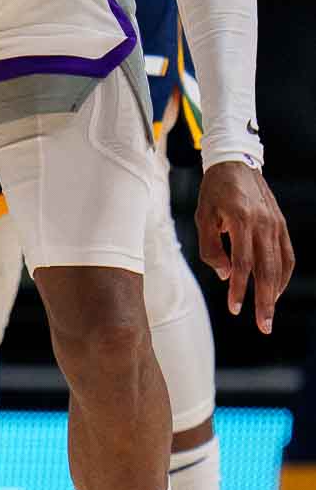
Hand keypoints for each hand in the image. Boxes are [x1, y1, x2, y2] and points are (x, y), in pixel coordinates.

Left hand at [195, 161, 293, 332]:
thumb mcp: (202, 216)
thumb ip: (211, 247)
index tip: (234, 309)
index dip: (239, 289)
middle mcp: (263, 223)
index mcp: (241, 220)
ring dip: (276, 292)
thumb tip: (226, 276)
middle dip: (265, 301)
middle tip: (263, 326)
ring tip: (268, 314)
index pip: (242, 263)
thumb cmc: (214, 191)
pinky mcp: (282, 224)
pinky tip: (275, 290)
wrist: (236, 162)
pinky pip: (287, 255)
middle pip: (267, 269)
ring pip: (280, 265)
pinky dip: (283, 275)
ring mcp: (276, 224)